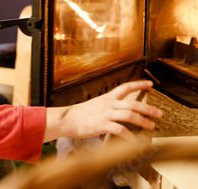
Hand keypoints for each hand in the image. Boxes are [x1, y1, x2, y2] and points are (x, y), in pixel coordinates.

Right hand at [44, 80, 161, 141]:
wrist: (66, 119)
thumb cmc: (80, 114)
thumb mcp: (95, 105)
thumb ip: (108, 106)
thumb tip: (119, 110)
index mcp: (107, 98)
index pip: (125, 87)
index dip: (139, 84)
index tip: (150, 84)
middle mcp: (108, 104)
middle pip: (133, 103)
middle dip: (148, 109)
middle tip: (159, 114)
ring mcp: (106, 114)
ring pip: (129, 115)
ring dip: (143, 121)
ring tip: (151, 126)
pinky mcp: (102, 125)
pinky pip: (119, 130)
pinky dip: (129, 136)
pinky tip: (134, 141)